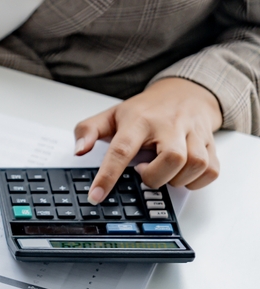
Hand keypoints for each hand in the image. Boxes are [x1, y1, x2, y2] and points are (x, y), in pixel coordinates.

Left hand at [74, 77, 221, 202]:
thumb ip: (88, 131)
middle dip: (155, 177)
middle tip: (144, 171)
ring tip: (162, 171)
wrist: (185, 92)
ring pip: (195, 165)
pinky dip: (196, 181)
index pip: (121, 150)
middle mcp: (170, 125)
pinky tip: (181, 175)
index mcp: (139, 121)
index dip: (107, 176)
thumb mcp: (111, 116)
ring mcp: (193, 134)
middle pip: (171, 158)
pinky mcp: (211, 144)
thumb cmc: (146, 110)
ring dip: (176, 179)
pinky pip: (211, 171)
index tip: (96, 196)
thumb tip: (78, 150)